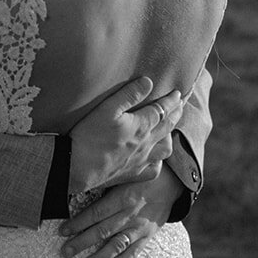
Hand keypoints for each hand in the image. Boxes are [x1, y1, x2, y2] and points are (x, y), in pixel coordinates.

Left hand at [59, 166, 182, 257]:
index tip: (62, 231)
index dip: (78, 222)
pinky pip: (134, 251)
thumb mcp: (123, 178)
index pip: (95, 212)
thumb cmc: (140, 179)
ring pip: (116, 244)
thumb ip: (105, 188)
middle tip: (65, 252)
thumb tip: (80, 192)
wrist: (171, 184)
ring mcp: (139, 227)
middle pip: (102, 230)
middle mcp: (129, 214)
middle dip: (82, 242)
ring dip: (99, 257)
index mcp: (121, 197)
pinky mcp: (147, 236)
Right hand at [68, 77, 183, 196]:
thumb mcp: (107, 108)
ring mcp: (141, 160)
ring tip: (171, 129)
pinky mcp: (132, 174)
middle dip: (176, 113)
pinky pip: (153, 170)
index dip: (171, 100)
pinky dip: (158, 162)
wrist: (77, 167)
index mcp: (142, 125)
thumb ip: (129, 94)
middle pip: (167, 126)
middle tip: (181, 104)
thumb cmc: (90, 135)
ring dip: (170, 136)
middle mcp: (146, 143)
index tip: (178, 92)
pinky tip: (156, 159)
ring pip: (165, 149)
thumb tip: (149, 82)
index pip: (163, 109)